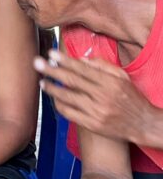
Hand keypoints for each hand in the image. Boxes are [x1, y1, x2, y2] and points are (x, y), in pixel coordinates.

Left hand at [36, 50, 158, 145]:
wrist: (143, 125)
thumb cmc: (132, 98)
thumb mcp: (123, 78)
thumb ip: (103, 66)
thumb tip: (81, 59)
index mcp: (110, 82)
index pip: (82, 69)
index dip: (64, 60)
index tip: (50, 53)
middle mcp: (102, 96)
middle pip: (71, 80)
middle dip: (51, 70)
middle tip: (36, 63)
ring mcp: (96, 112)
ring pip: (67, 97)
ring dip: (51, 88)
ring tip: (42, 81)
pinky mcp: (92, 125)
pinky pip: (69, 113)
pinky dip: (59, 104)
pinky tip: (54, 98)